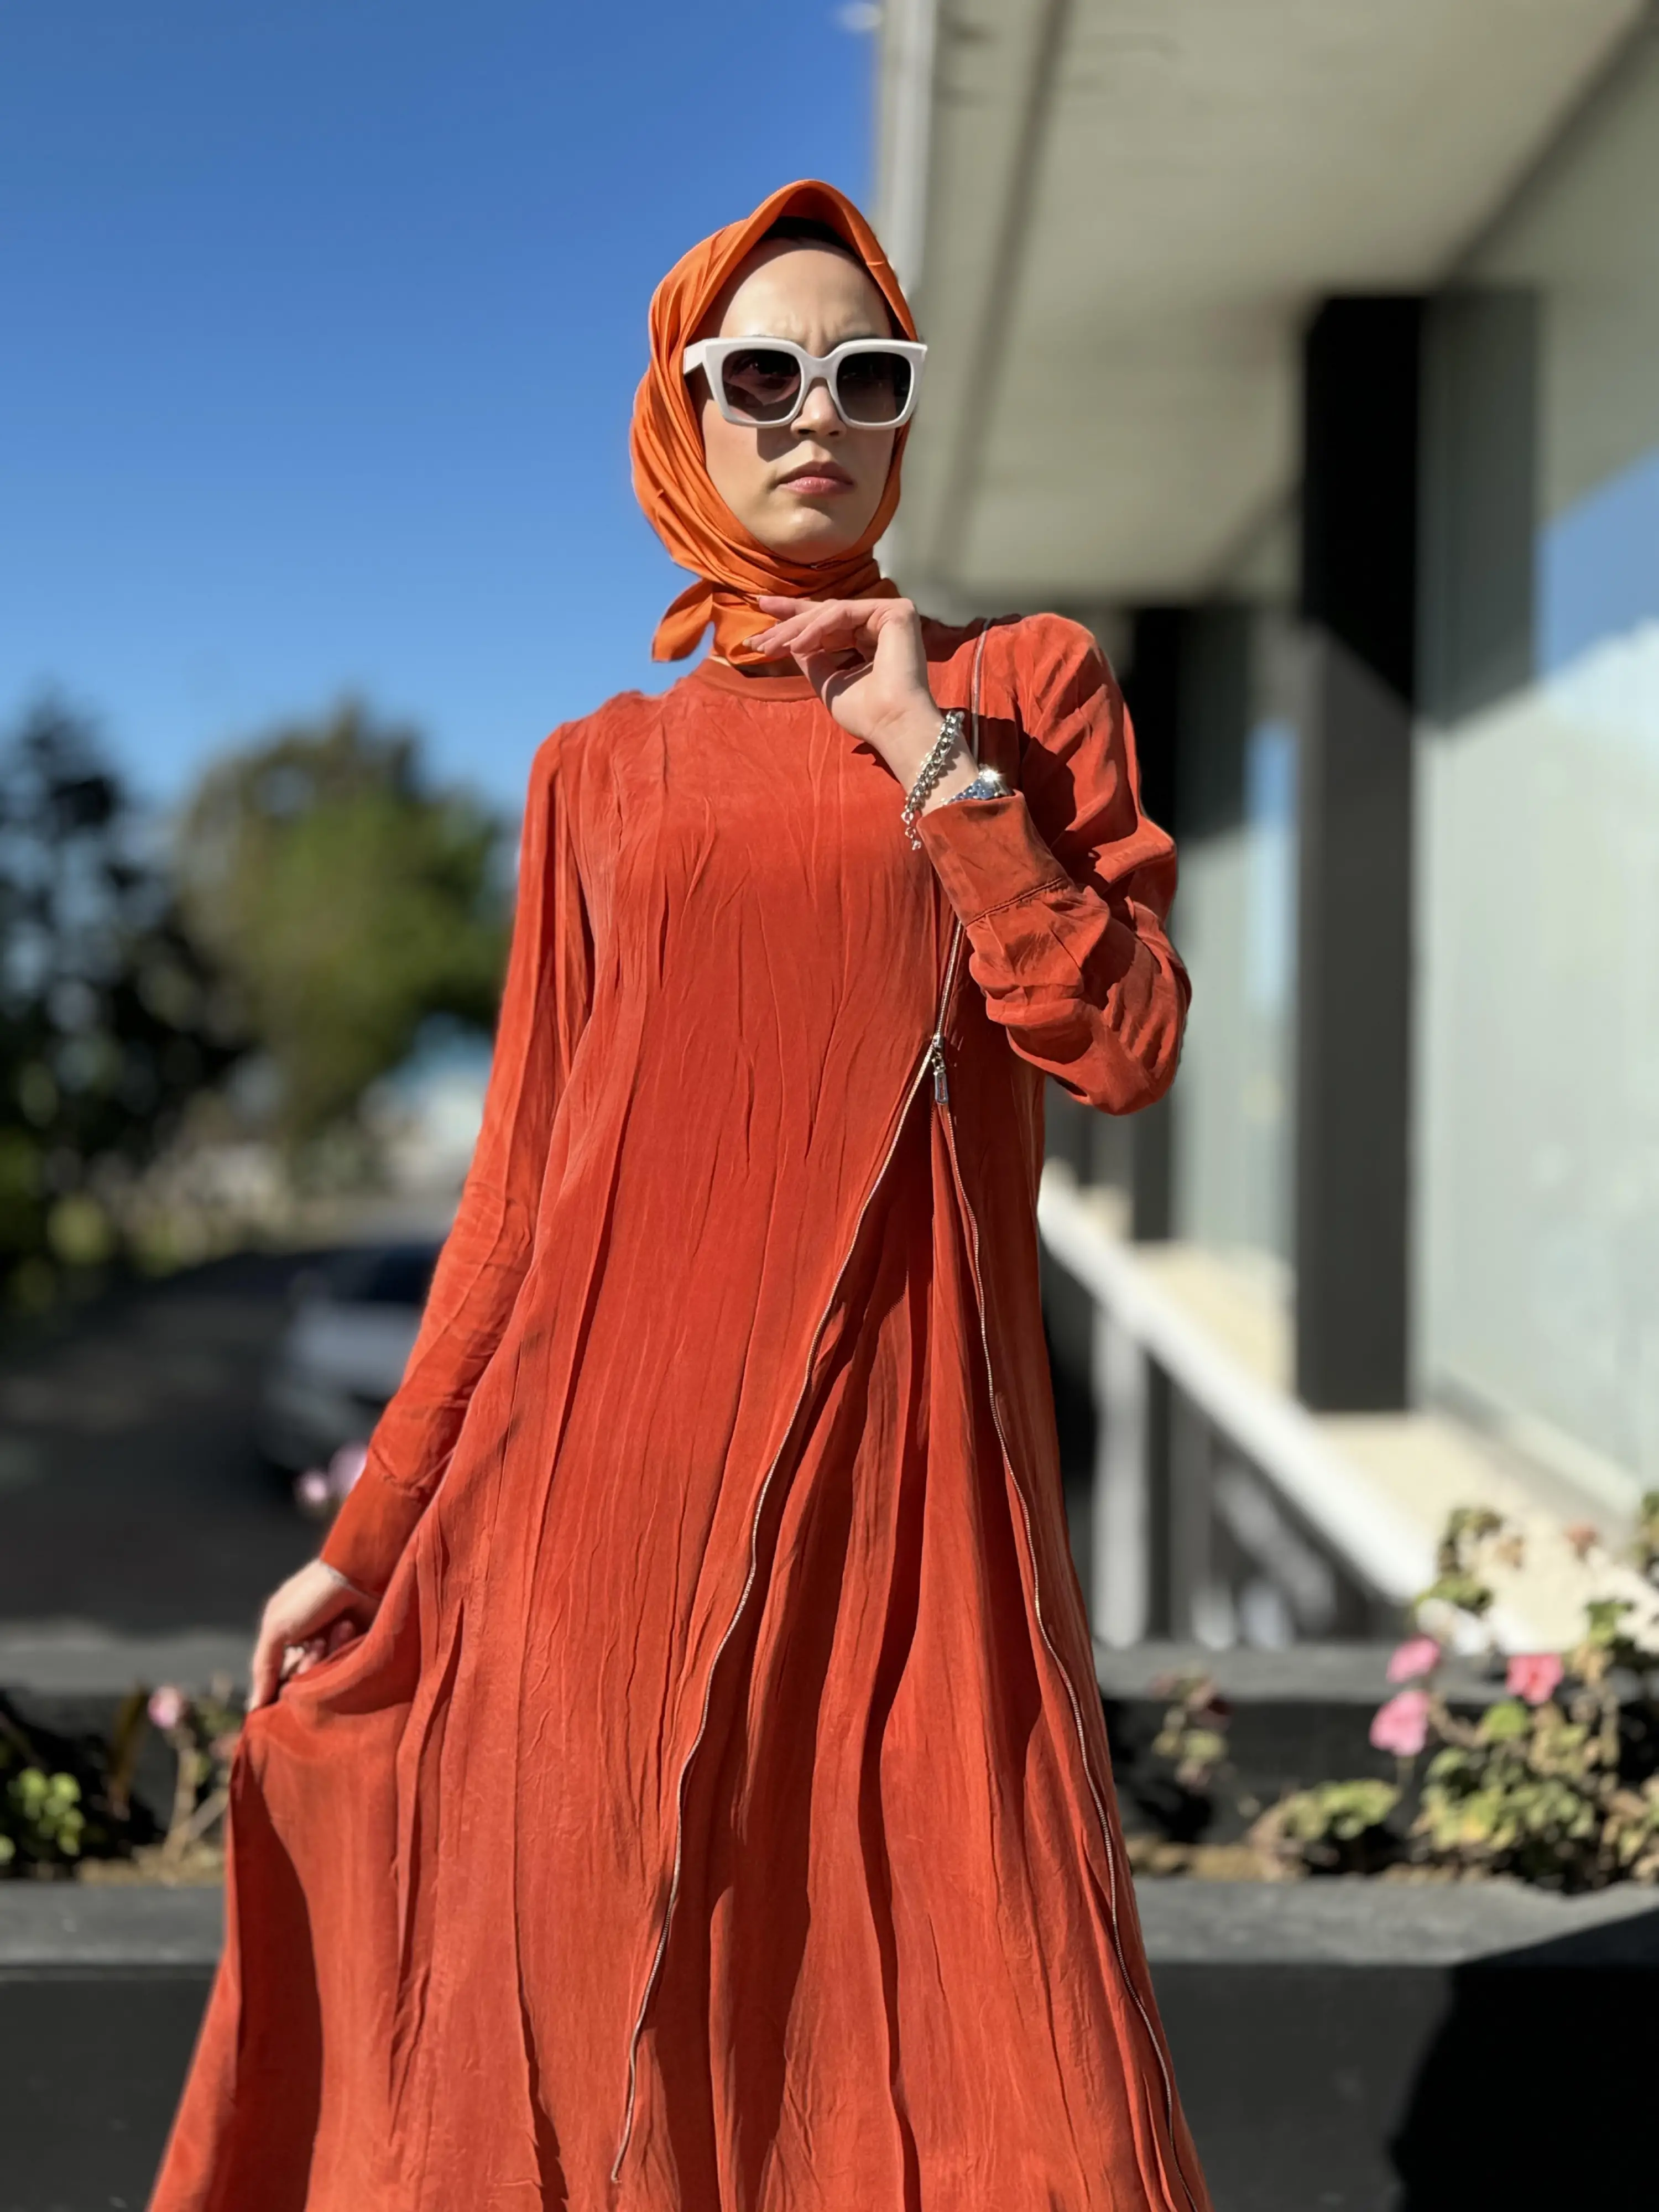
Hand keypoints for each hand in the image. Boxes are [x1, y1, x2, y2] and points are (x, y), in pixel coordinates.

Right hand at [248, 1558, 377, 1711]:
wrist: (358, 1573)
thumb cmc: (312, 1596)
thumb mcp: (277, 1627)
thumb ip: (264, 1668)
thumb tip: (254, 1709)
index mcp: (286, 1634)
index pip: (276, 1675)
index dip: (277, 1686)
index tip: (278, 1698)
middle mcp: (309, 1641)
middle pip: (301, 1679)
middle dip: (305, 1667)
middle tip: (315, 1644)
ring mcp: (335, 1645)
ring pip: (323, 1676)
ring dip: (324, 1656)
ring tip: (330, 1632)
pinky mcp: (358, 1648)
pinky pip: (347, 1667)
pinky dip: (343, 1648)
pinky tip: (347, 1628)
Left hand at [750, 595, 975, 806]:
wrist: (893, 724)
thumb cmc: (867, 714)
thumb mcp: (829, 682)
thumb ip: (813, 660)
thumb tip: (790, 643)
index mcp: (871, 640)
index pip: (829, 624)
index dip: (796, 622)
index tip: (763, 626)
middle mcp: (882, 623)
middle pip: (827, 613)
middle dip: (789, 622)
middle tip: (757, 635)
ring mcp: (890, 614)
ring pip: (832, 612)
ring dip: (796, 629)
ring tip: (771, 647)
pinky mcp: (896, 611)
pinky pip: (843, 614)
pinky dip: (816, 629)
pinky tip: (797, 645)